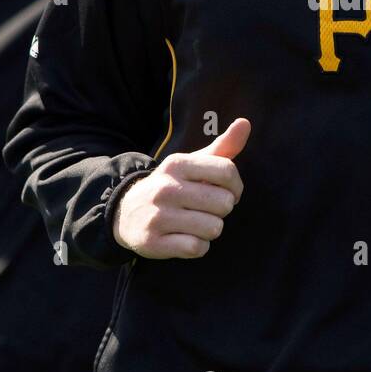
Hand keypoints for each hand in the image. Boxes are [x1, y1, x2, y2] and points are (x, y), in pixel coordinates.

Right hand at [113, 118, 249, 258]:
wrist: (124, 212)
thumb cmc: (171, 186)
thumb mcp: (192, 164)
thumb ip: (222, 146)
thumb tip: (246, 123)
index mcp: (177, 164)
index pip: (227, 171)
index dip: (236, 186)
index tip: (228, 192)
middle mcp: (166, 188)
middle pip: (224, 202)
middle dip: (222, 209)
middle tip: (206, 209)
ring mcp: (158, 216)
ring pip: (214, 228)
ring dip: (210, 230)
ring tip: (195, 223)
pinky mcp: (153, 242)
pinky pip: (197, 248)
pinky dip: (198, 246)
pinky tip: (185, 238)